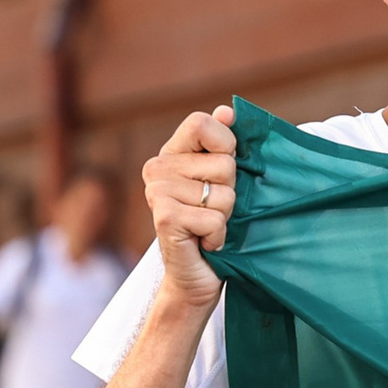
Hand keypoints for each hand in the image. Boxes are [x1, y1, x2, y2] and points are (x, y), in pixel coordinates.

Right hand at [145, 105, 237, 307]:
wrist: (197, 277)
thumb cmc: (213, 226)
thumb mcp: (224, 181)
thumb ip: (225, 145)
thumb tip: (227, 110)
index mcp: (171, 153)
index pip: (202, 122)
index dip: (226, 146)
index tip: (223, 171)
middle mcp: (157, 168)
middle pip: (224, 163)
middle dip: (230, 192)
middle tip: (212, 210)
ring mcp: (157, 193)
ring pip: (224, 194)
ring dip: (225, 217)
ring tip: (208, 227)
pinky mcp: (165, 218)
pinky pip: (214, 218)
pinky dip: (218, 235)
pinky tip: (204, 242)